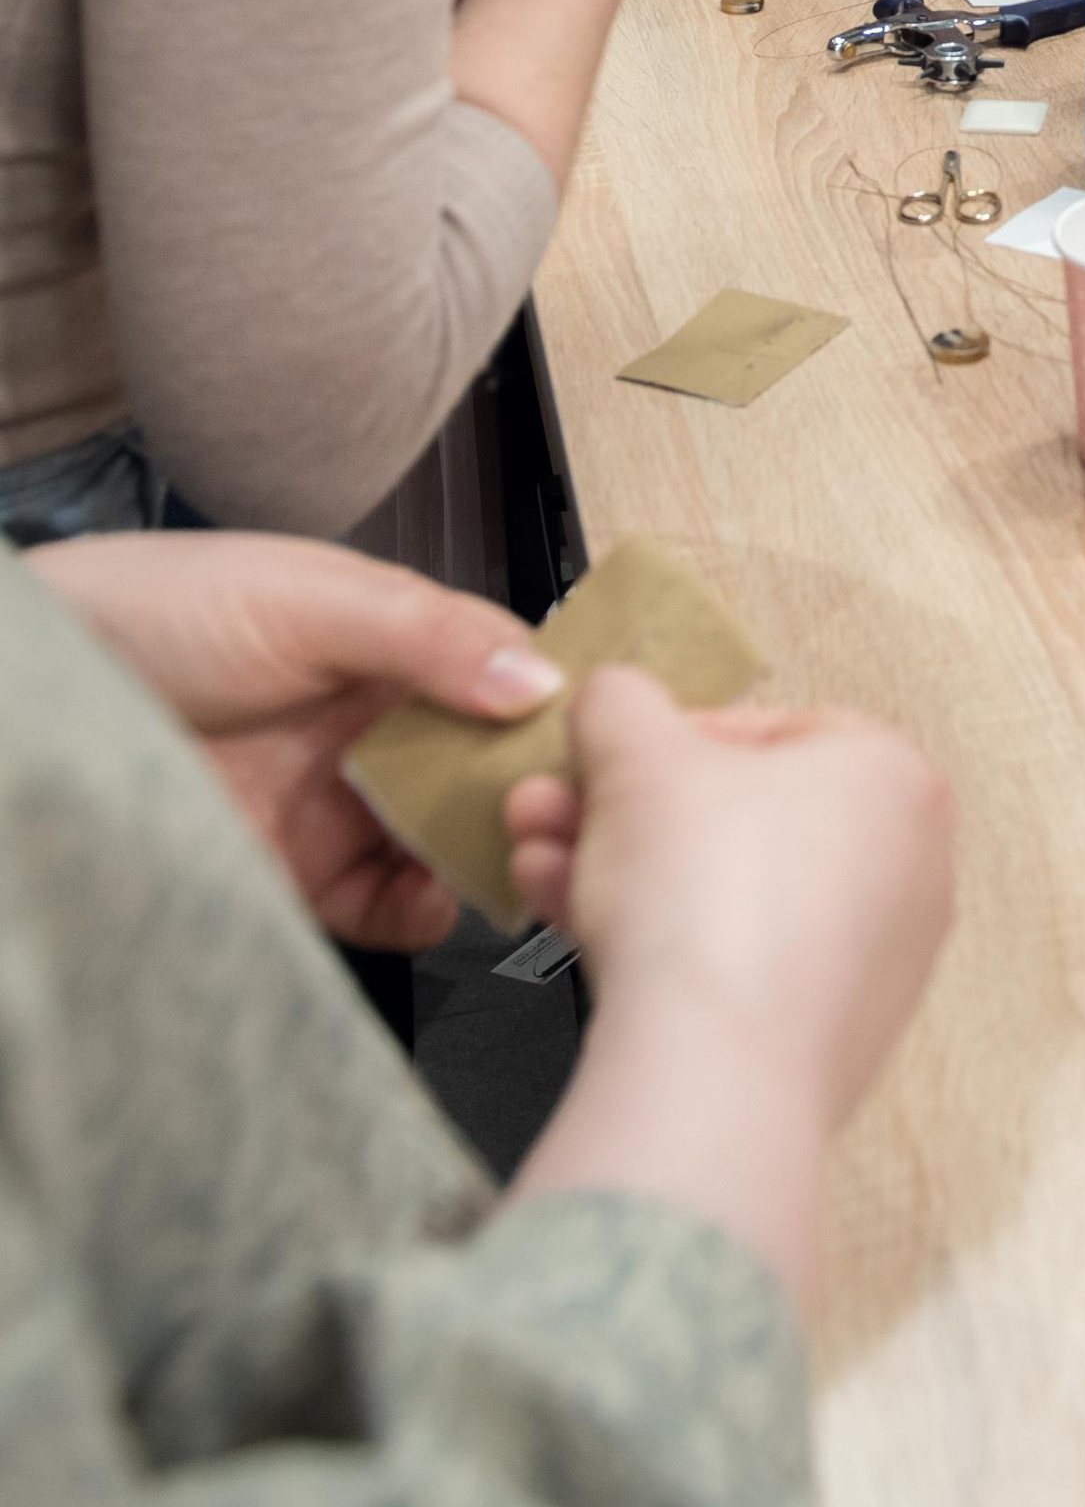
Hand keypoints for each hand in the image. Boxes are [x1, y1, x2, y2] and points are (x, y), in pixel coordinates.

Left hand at [29, 532, 560, 947]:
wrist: (34, 693)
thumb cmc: (155, 608)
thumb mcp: (306, 596)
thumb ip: (425, 634)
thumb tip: (536, 678)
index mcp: (393, 642)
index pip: (505, 675)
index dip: (557, 709)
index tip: (605, 741)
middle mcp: (377, 722)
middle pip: (489, 766)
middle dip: (532, 792)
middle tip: (564, 814)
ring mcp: (340, 800)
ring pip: (447, 839)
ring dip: (485, 852)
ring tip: (508, 857)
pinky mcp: (298, 872)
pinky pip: (384, 904)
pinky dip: (422, 910)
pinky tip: (435, 896)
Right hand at [504, 666, 952, 1123]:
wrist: (714, 1075)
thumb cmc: (704, 890)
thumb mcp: (636, 748)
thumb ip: (620, 702)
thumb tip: (613, 701)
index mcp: (894, 776)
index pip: (769, 730)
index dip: (666, 739)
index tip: (604, 757)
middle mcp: (906, 869)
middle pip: (736, 817)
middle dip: (621, 812)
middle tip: (548, 811)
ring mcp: (872, 964)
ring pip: (725, 893)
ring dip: (620, 872)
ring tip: (536, 868)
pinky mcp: (827, 1041)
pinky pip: (736, 968)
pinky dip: (662, 946)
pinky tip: (575, 932)